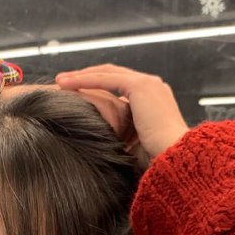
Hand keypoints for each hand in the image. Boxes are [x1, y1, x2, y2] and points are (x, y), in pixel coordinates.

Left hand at [55, 64, 188, 159]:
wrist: (174, 158)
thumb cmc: (156, 161)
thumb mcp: (133, 146)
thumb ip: (120, 138)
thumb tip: (100, 144)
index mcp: (153, 100)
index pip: (120, 87)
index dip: (97, 88)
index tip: (77, 95)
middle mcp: (153, 87)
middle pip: (112, 75)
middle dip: (86, 77)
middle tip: (63, 83)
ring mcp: (148, 84)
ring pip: (107, 73)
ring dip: (81, 76)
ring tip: (59, 82)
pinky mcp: (140, 86)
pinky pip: (107, 79)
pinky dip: (84, 80)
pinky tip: (66, 84)